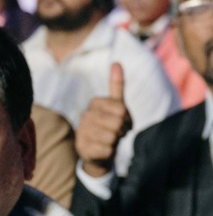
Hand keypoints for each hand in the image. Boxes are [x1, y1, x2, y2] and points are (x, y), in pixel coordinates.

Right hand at [76, 61, 131, 176]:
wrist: (98, 151)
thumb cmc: (110, 126)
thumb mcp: (116, 106)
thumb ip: (116, 85)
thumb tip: (117, 62)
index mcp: (95, 103)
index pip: (122, 110)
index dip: (127, 119)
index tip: (121, 122)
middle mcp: (86, 115)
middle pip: (117, 123)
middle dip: (122, 131)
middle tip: (116, 133)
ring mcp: (82, 131)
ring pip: (112, 137)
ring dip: (115, 141)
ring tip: (109, 141)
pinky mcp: (82, 147)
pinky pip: (107, 150)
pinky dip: (110, 152)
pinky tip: (103, 150)